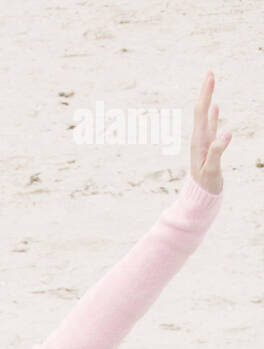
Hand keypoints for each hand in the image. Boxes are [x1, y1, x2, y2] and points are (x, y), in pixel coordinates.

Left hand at [190, 72, 230, 194]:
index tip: (210, 77)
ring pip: (206, 116)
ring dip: (208, 99)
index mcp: (199, 141)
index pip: (201, 112)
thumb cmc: (206, 185)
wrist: (201, 197)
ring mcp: (204, 141)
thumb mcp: (212, 169)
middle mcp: (199, 138)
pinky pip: (211, 126)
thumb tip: (227, 133)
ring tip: (210, 84)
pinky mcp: (209, 146)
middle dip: (205, 91)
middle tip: (210, 73)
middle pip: (201, 110)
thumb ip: (218, 151)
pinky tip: (215, 106)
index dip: (206, 94)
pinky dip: (213, 114)